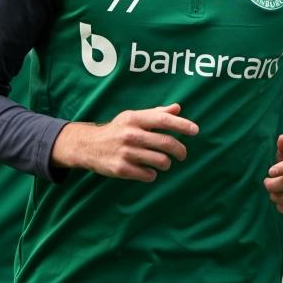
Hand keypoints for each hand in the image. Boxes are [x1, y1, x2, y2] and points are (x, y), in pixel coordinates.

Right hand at [51, 103, 198, 182]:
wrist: (88, 146)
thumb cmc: (116, 130)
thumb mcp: (132, 117)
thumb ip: (155, 113)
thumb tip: (178, 108)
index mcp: (134, 119)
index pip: (163, 120)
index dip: (182, 125)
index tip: (195, 130)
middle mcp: (130, 134)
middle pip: (166, 143)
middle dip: (180, 150)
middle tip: (183, 154)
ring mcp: (126, 152)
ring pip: (160, 161)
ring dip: (166, 164)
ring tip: (164, 163)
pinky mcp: (121, 169)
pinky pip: (148, 174)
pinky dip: (152, 174)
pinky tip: (148, 170)